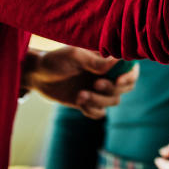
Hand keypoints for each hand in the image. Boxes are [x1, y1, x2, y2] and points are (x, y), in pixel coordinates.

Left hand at [21, 47, 138, 118]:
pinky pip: (100, 112)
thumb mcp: (74, 56)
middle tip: (95, 85)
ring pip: (113, 101)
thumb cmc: (56, 60)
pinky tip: (78, 102)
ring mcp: (98, 89)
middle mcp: (106, 74)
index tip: (118, 80)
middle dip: (112, 89)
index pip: (130, 67)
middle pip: (126, 87)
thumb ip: (95, 60)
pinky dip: (92, 110)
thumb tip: (118, 61)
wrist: (37, 76)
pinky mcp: (89, 102)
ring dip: (99, 100)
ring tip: (80, 95)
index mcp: (107, 59)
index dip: (130, 75)